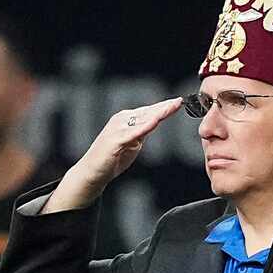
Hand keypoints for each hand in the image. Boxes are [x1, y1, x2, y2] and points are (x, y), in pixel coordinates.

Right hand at [46, 98, 184, 211]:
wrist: (92, 172)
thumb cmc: (112, 159)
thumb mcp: (132, 143)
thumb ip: (142, 133)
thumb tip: (153, 124)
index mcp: (126, 120)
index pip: (148, 111)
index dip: (163, 107)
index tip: (178, 102)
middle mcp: (121, 120)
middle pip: (147, 112)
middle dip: (164, 106)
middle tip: (179, 101)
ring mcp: (118, 128)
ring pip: (142, 119)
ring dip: (158, 112)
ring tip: (172, 106)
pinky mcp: (115, 140)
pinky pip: (133, 132)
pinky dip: (144, 126)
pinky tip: (155, 121)